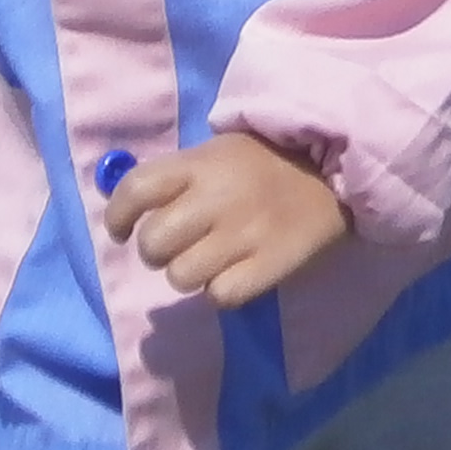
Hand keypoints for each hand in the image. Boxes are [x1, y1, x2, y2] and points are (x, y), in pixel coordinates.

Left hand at [100, 132, 350, 306]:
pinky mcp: (268, 265)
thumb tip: (130, 210)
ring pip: (181, 276)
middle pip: (153, 243)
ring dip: (189, 273)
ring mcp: (242, 234)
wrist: (333, 172)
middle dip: (156, 252)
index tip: (120, 230)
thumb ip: (177, 179)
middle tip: (176, 246)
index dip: (117, 216)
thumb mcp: (217, 154)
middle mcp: (215, 198)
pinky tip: (235, 274)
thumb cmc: (263, 164)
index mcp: (199, 165)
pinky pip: (219, 295)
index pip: (136, 190)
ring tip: (210, 261)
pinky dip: (221, 290)